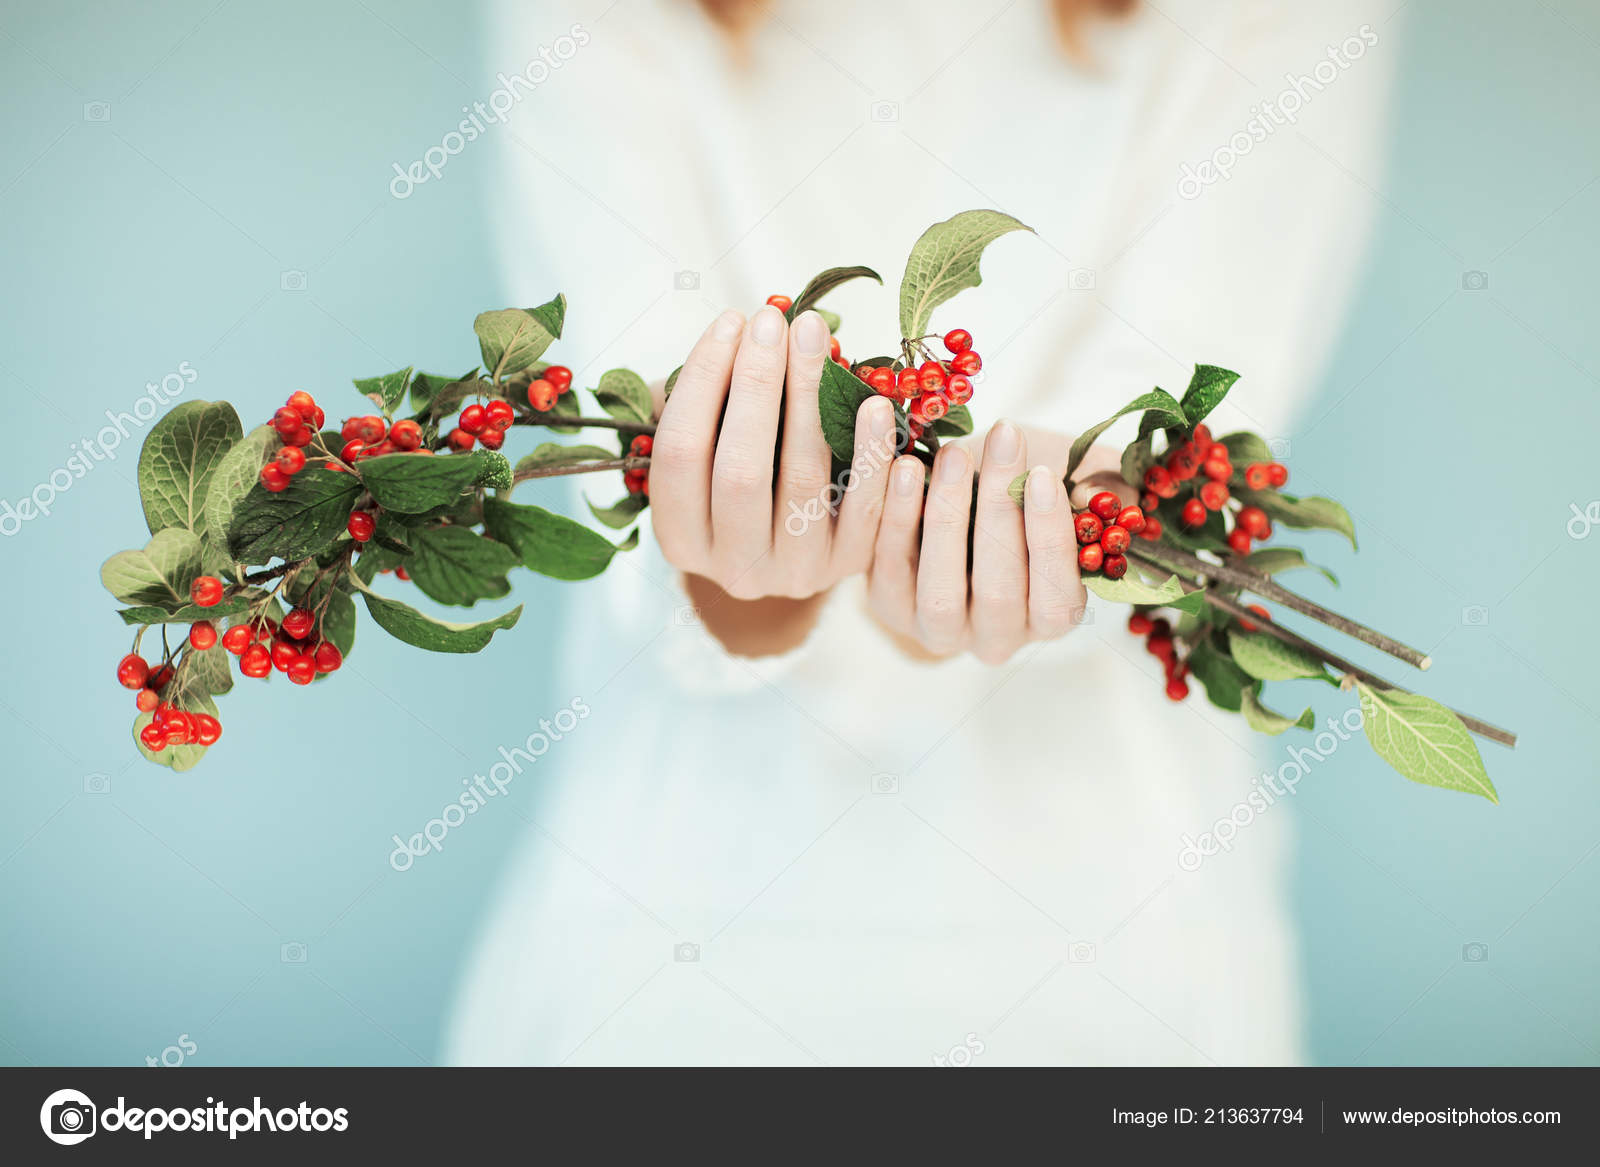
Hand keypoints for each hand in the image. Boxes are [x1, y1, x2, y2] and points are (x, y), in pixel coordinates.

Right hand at [648, 305, 899, 600]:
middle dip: (756, 385)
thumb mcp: (712, 452)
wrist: (796, 547)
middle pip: (740, 471)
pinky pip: (866, 508)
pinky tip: (874, 404)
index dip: (702, 382)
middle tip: (772, 321)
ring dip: (811, 402)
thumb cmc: (745, 476)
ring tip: (816, 339)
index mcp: (681, 539)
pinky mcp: (849, 565)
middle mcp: (733, 568)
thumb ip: (712, 408)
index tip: (729, 322)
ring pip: (804, 481)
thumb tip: (738, 333)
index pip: (681, 454)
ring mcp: (794, 571)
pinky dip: (871, 454)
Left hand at [868, 421, 1108, 665]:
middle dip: (999, 511)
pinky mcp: (886, 603)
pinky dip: (894, 515)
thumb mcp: (1074, 482)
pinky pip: (886, 565)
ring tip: (953, 453)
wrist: (958, 490)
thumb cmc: (1025, 489)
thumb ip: (1103, 488)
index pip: (1056, 598)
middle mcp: (994, 636)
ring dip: (947, 516)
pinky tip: (904, 466)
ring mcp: (936, 628)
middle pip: (998, 592)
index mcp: (1049, 616)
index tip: (1043, 474)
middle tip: (1002, 442)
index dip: (1050, 540)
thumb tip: (1093, 494)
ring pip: (940, 591)